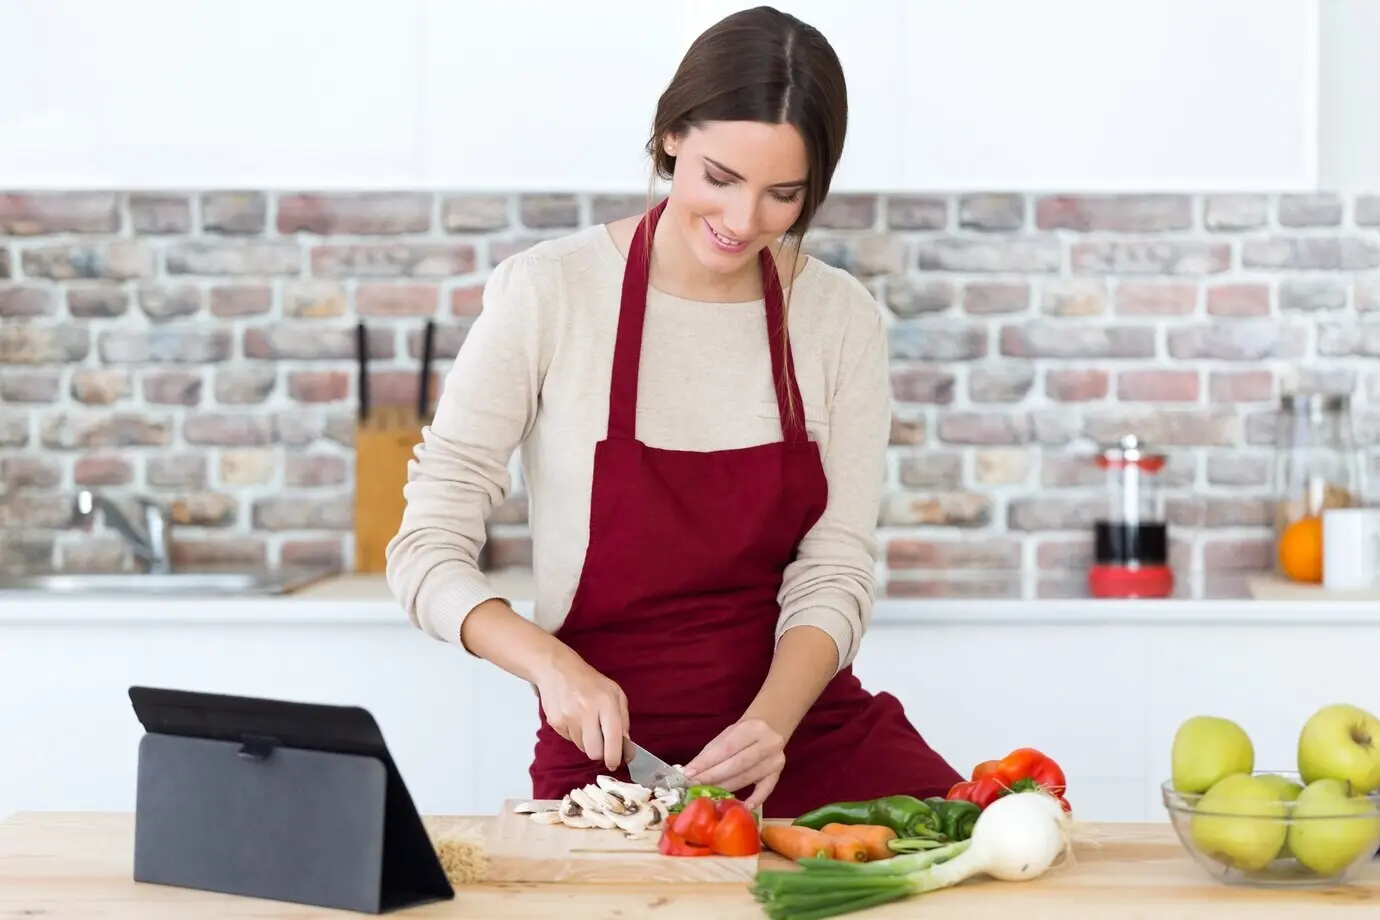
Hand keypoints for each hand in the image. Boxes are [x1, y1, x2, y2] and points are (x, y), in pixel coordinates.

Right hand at [534, 650, 629, 769]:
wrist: (557, 670)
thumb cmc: (589, 682)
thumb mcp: (615, 692)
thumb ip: (623, 719)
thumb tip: (625, 744)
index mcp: (606, 702)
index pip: (613, 737)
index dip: (614, 756)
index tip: (615, 763)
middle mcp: (587, 710)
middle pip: (594, 751)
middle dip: (599, 752)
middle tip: (600, 740)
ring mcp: (569, 717)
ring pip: (582, 747)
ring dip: (586, 741)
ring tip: (585, 721)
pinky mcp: (556, 722)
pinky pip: (569, 740)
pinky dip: (574, 734)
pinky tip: (574, 718)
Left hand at [682, 717, 785, 809]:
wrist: (771, 728)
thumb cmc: (744, 732)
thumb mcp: (728, 734)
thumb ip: (711, 752)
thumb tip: (692, 770)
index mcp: (753, 728)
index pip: (726, 748)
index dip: (707, 762)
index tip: (689, 773)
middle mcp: (768, 743)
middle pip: (737, 764)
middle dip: (713, 776)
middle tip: (695, 784)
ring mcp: (775, 760)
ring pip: (746, 777)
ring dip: (725, 787)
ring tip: (708, 793)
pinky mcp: (778, 773)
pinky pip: (766, 789)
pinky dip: (756, 799)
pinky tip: (744, 806)